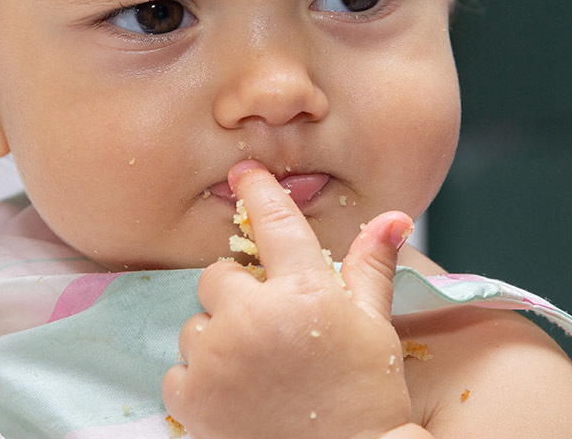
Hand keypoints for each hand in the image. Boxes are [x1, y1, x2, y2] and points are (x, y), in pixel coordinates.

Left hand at [161, 161, 420, 438]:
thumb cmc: (365, 396)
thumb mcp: (373, 326)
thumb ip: (371, 267)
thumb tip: (393, 217)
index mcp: (303, 293)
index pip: (273, 223)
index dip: (257, 191)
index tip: (243, 173)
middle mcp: (253, 318)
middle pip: (217, 277)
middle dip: (237, 296)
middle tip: (268, 327)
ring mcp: (218, 359)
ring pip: (195, 325)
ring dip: (216, 340)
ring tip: (255, 369)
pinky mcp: (192, 398)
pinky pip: (178, 371)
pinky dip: (199, 382)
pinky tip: (234, 396)